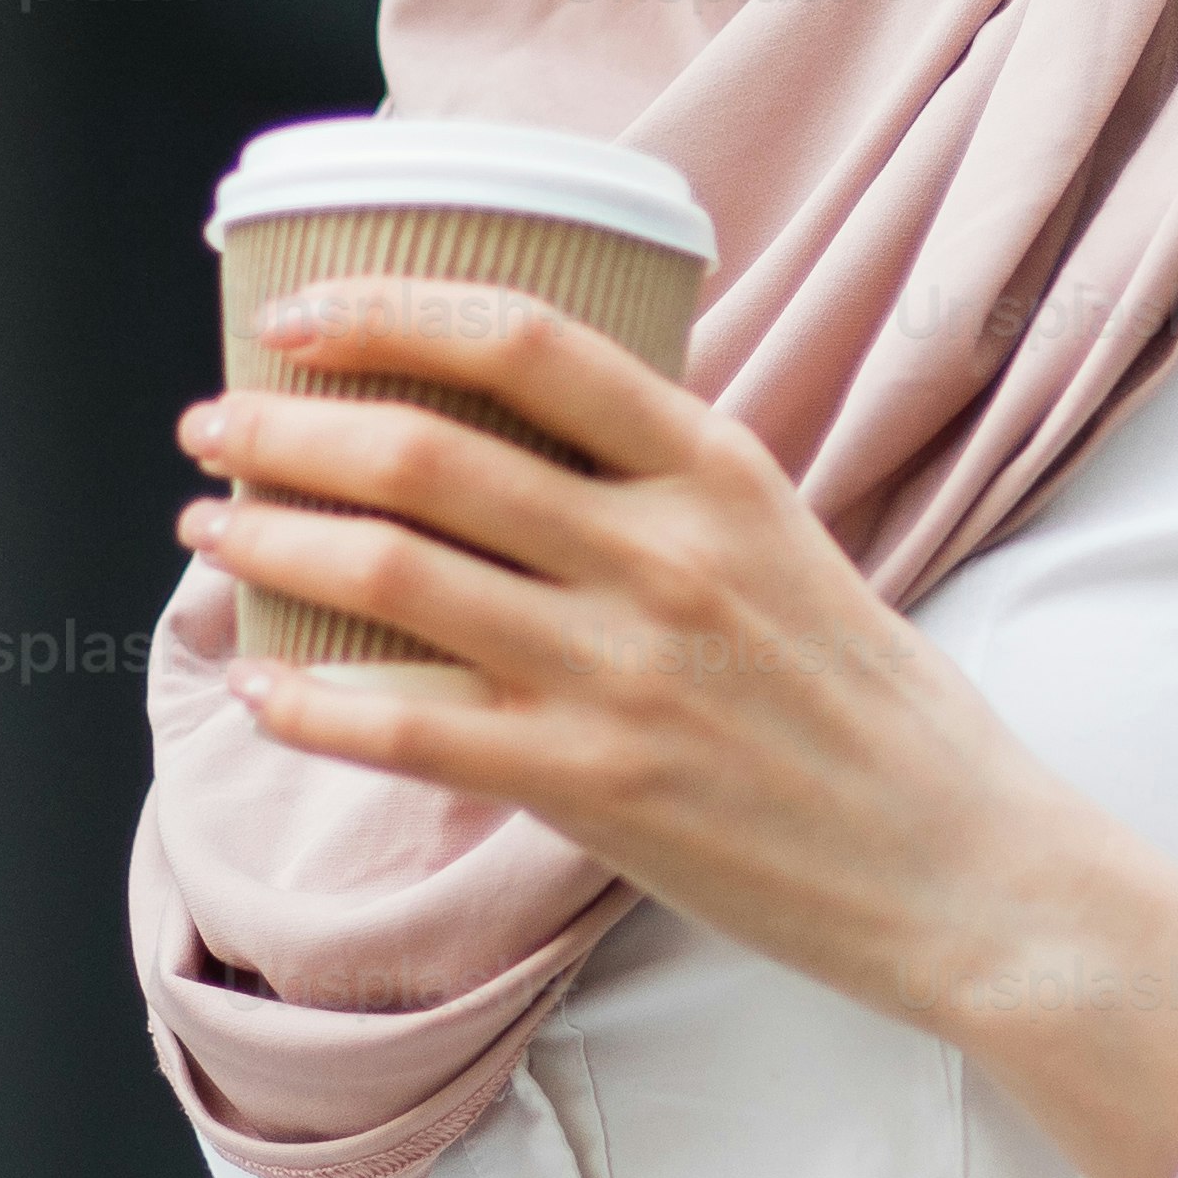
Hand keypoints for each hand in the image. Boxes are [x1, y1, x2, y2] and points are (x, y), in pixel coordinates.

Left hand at [177, 279, 1177, 1177]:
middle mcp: (664, 555)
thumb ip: (669, 492)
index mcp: (717, 471)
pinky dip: (314, 704)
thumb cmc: (875, 711)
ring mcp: (625, 672)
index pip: (527, 342)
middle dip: (287, 429)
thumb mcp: (790, 546)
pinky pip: (410, 729)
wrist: (964, 865)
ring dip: (272, 545)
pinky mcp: (596, 785)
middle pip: (428, 452)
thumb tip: (529, 447)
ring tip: (213, 531)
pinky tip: (266, 686)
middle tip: (213, 425)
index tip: (300, 316)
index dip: (389, 312)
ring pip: (394, 576)